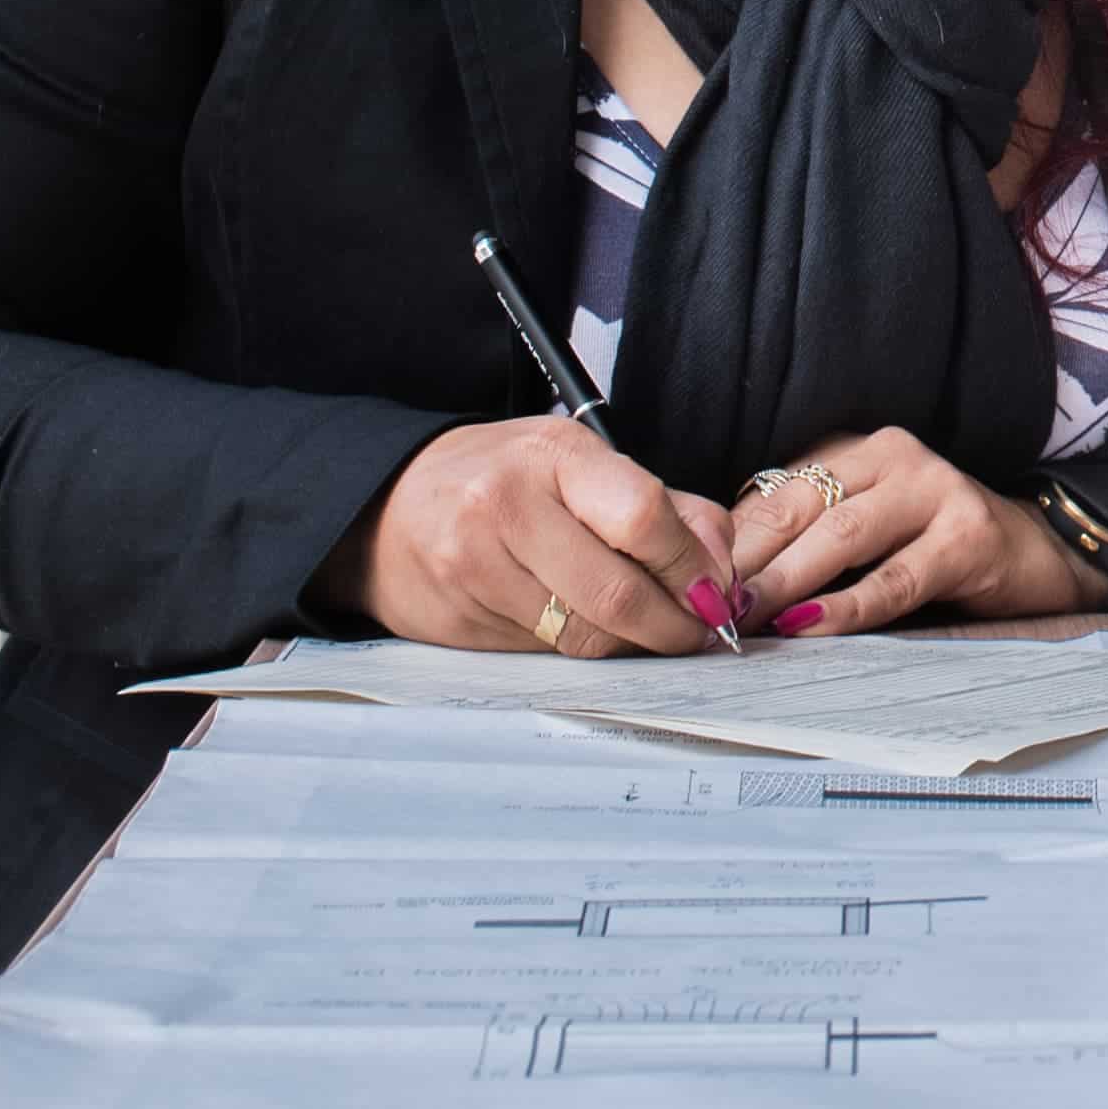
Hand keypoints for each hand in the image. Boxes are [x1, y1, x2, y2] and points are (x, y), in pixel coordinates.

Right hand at [331, 419, 745, 653]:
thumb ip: (663, 506)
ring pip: (582, 634)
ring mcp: (474, 568)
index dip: (692, 567)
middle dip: (673, 626)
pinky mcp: (457, 621)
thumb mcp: (581, 464)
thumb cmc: (504, 479)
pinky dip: (580, 651)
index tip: (716, 592)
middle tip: (698, 634)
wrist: (387, 508)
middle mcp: (505, 507)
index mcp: (551, 455)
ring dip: (631, 645)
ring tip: (649, 634)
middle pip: (616, 592)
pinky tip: (587, 630)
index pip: (644, 517)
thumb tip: (720, 567)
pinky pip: (544, 653)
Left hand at [718, 429, 1094, 635]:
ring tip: (748, 618)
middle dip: (748, 562)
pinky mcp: (967, 536)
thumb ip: (804, 540)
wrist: (1033, 553)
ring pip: (842, 537)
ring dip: (787, 582)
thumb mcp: (863, 529)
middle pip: (801, 508)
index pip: (776, 492)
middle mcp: (895, 456)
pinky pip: (895, 578)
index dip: (731, 542)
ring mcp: (935, 490)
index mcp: (857, 450)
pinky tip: (812, 627)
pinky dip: (848, 607)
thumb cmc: (929, 548)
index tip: (693, 586)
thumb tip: (720, 579)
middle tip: (707, 607)